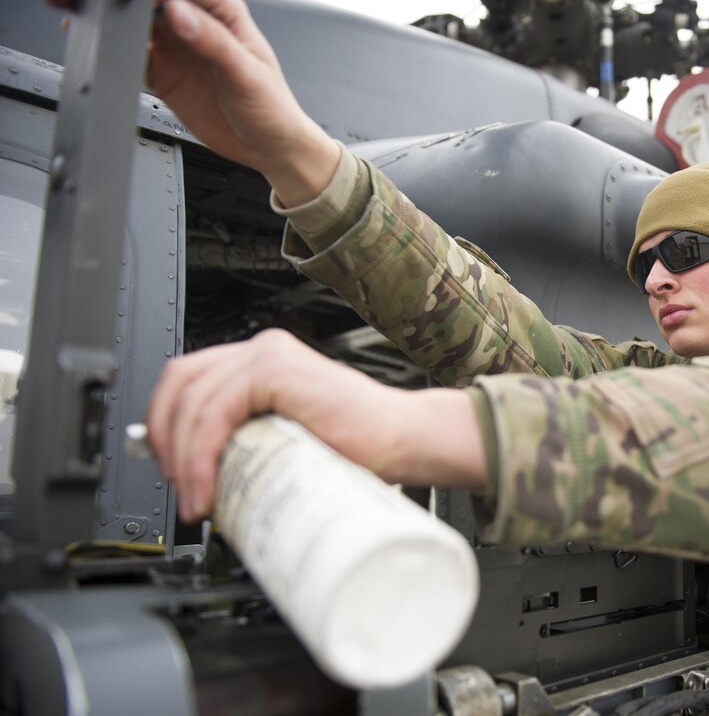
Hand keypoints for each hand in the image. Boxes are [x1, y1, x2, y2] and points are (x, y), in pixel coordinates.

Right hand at [40, 0, 339, 204]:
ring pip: (133, 20)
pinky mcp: (164, 72)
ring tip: (78, 9)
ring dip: (107, 14)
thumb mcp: (247, 73)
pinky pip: (130, 53)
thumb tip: (179, 11)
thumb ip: (213, 41)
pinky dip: (112, 47)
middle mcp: (196, 22)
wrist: (272, 149)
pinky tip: (95, 41)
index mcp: (221, 9)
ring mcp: (177, 47)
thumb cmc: (273, 108)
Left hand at [146, 329, 484, 521]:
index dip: (165, 425)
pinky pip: (214, 411)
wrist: (403, 441)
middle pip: (178, 384)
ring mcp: (267, 355)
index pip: (188, 381)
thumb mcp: (283, 441)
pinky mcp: (275, 369)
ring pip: (190, 400)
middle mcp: (260, 351)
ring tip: (197, 500)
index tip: (171, 471)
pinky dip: (201, 454)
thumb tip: (201, 475)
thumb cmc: (358, 447)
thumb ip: (248, 441)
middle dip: (164, 441)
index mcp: (261, 364)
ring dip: (182, 458)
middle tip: (179, 488)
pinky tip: (208, 485)